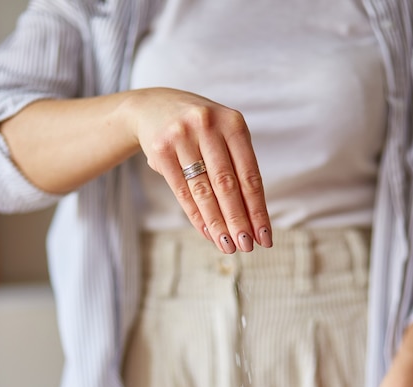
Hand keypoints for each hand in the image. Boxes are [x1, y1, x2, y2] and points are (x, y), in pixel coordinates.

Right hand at [131, 87, 271, 253]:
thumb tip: (252, 219)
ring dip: (218, 224)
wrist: (153, 107)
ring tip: (228, 246)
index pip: (250, 175)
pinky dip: (196, 216)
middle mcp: (208, 126)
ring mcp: (182, 137)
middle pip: (228, 185)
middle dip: (239, 221)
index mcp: (233, 123)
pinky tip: (208, 232)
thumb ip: (237, 168)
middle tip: (247, 247)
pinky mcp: (161, 151)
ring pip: (204, 191)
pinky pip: (182, 191)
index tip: (265, 236)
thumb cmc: (199, 129)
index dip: (258, 209)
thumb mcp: (223, 135)